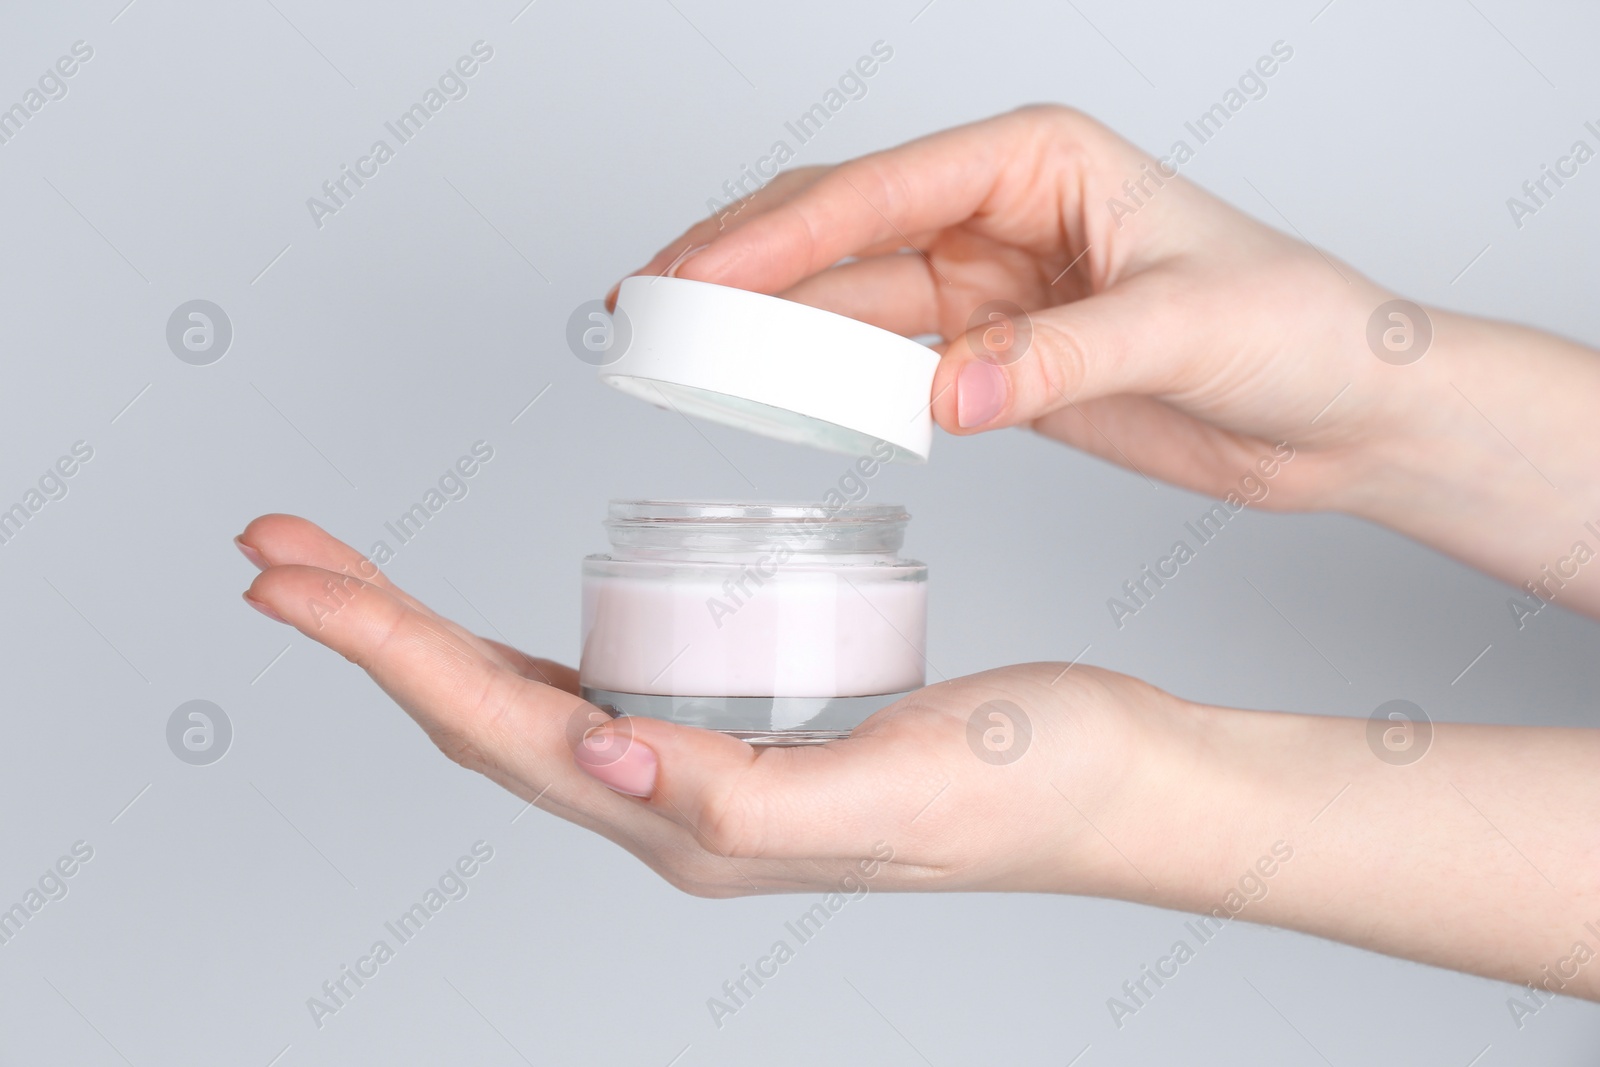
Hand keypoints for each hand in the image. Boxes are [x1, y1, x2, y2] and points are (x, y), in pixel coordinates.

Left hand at [235, 513, 1203, 900]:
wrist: (1121, 783)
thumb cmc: (1034, 781)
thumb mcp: (895, 787)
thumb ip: (741, 795)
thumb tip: (597, 756)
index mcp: (697, 825)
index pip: (499, 724)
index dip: (384, 648)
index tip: (295, 578)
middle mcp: (680, 807)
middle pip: (481, 714)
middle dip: (370, 632)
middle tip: (282, 553)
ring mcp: (704, 773)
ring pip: (520, 706)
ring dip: (420, 640)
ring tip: (347, 577)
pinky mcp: (741, 733)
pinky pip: (591, 694)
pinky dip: (508, 651)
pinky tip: (489, 628)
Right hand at [618, 105, 1431, 515]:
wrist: (1338, 412)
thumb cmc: (1296, 330)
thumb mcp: (1184, 329)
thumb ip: (1057, 360)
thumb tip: (948, 393)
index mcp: (1039, 160)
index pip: (879, 188)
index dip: (777, 233)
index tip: (699, 273)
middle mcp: (999, 211)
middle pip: (836, 229)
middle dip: (738, 265)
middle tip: (648, 305)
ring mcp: (986, 284)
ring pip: (844, 296)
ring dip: (763, 325)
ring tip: (678, 352)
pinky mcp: (988, 353)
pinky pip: (879, 359)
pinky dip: (818, 378)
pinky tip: (764, 393)